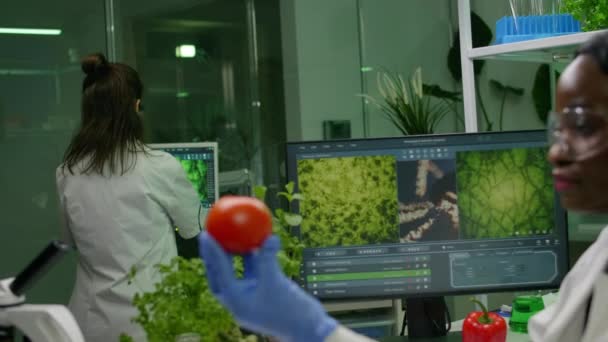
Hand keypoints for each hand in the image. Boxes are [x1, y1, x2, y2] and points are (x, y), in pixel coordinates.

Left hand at [199, 232, 336, 341]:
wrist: (308, 328)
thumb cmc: (289, 310)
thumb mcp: (276, 283)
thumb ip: (269, 259)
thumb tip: (270, 237)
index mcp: (236, 301)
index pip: (219, 274)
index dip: (211, 253)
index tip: (206, 234)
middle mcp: (240, 298)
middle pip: (220, 273)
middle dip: (213, 254)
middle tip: (209, 233)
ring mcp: (251, 295)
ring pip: (237, 270)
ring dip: (234, 253)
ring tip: (228, 233)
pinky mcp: (262, 291)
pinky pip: (254, 270)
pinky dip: (254, 256)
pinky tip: (256, 240)